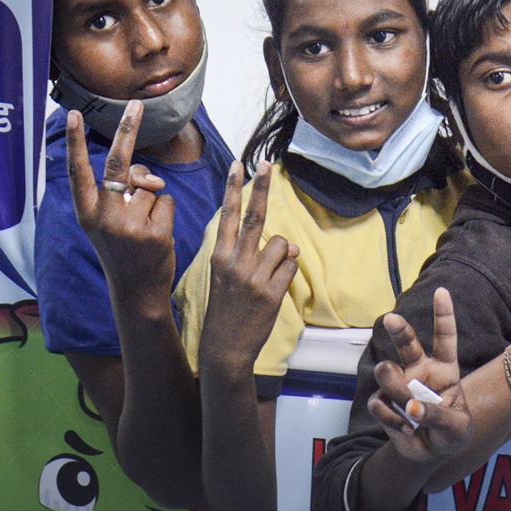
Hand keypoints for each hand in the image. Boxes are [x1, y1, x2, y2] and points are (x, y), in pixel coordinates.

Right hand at [67, 102, 175, 297]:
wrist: (136, 290)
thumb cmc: (124, 248)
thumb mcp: (112, 221)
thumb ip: (125, 192)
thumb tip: (150, 179)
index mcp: (87, 213)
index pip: (78, 171)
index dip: (75, 142)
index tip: (73, 115)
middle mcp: (103, 217)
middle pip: (119, 164)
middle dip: (128, 129)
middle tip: (137, 104)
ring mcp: (128, 226)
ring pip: (150, 187)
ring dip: (153, 200)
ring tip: (144, 228)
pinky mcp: (153, 234)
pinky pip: (166, 202)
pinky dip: (166, 213)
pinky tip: (157, 235)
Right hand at [198, 160, 298, 371]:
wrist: (225, 347)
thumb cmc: (228, 309)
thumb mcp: (231, 279)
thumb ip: (256, 256)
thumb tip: (291, 245)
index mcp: (219, 256)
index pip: (227, 215)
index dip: (233, 188)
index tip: (237, 165)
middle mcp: (233, 262)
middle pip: (254, 217)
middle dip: (261, 187)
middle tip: (266, 163)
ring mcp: (252, 277)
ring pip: (283, 245)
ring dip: (284, 256)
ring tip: (268, 278)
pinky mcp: (270, 292)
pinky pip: (292, 267)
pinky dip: (289, 274)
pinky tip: (274, 290)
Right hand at [367, 288, 471, 462]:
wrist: (432, 454)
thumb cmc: (452, 433)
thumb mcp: (457, 428)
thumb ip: (438, 415)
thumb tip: (411, 406)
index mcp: (444, 369)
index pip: (444, 338)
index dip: (443, 314)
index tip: (441, 291)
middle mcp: (420, 370)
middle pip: (407, 343)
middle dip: (399, 329)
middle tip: (391, 319)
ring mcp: (399, 385)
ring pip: (387, 372)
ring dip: (396, 391)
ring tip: (410, 411)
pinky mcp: (384, 402)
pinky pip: (378, 403)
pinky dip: (392, 419)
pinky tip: (407, 429)